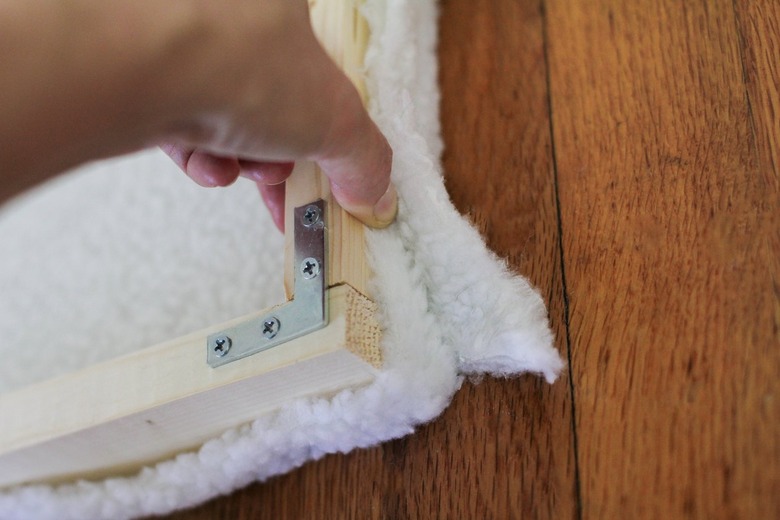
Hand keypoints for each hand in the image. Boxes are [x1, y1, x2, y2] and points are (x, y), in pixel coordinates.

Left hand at [158, 1, 394, 230]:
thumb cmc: (239, 62)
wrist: (138, 67)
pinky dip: (202, 155)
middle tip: (294, 184)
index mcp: (287, 10)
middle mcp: (236, 19)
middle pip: (275, 102)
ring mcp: (188, 46)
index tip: (335, 169)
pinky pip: (184, 123)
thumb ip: (364, 158)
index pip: (322, 73)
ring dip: (246, 159)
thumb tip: (374, 191)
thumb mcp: (334, 119)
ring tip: (248, 170)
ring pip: (229, 116)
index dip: (330, 128)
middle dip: (287, 153)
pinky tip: (211, 168)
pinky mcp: (146, 76)